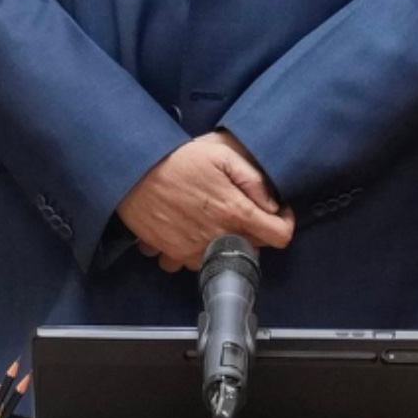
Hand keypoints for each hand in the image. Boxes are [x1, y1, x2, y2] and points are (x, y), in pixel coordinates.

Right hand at [116, 134, 293, 272]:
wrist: (132, 172)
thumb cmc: (177, 160)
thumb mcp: (221, 154)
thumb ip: (252, 178)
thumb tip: (272, 202)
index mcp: (236, 212)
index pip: (280, 236)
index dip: (285, 223)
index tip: (277, 212)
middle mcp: (219, 237)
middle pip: (255, 248)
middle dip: (254, 231)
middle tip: (238, 207)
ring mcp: (195, 250)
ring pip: (226, 258)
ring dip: (226, 243)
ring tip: (212, 218)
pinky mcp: (174, 254)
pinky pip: (195, 263)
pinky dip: (196, 252)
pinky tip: (190, 231)